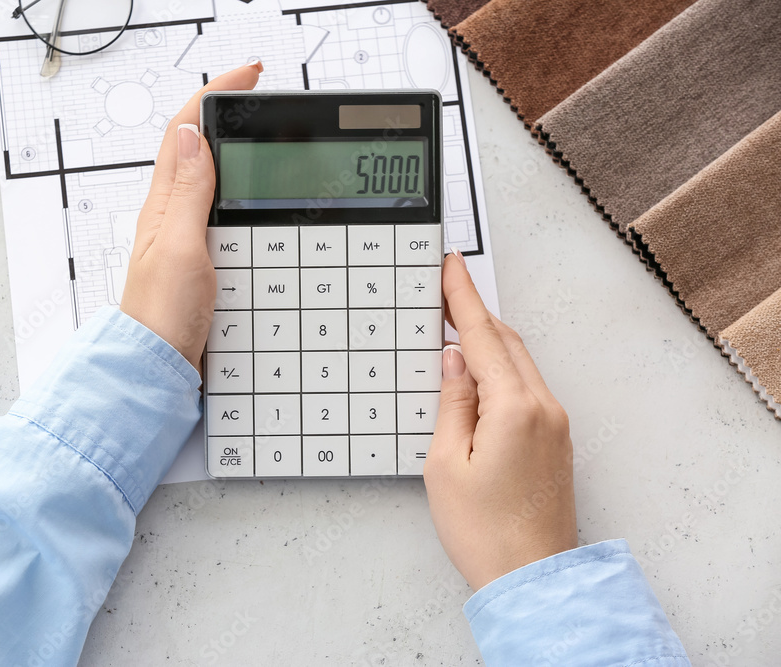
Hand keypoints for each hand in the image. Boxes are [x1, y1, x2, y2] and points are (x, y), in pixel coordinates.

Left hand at [120, 62, 262, 374]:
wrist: (160, 369)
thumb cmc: (161, 315)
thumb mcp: (179, 246)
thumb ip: (187, 192)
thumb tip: (189, 133)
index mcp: (165, 204)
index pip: (184, 132)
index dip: (215, 95)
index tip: (250, 74)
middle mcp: (174, 215)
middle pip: (197, 149)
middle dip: (227, 113)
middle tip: (261, 96)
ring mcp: (189, 238)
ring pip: (212, 181)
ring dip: (234, 150)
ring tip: (263, 133)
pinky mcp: (205, 263)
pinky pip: (222, 215)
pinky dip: (241, 194)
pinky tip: (257, 198)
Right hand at [424, 252, 577, 590]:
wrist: (533, 580)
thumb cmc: (486, 533)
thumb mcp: (446, 465)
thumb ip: (452, 403)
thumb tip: (454, 361)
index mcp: (515, 408)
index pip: (483, 336)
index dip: (463, 298)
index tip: (451, 265)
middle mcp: (544, 408)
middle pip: (507, 342)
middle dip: (476, 313)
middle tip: (446, 291)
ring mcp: (555, 424)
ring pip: (519, 363)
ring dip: (488, 341)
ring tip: (455, 330)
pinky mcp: (555, 441)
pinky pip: (526, 387)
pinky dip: (501, 370)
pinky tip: (478, 376)